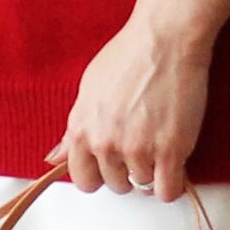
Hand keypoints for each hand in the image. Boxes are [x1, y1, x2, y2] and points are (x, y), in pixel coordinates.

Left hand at [43, 17, 211, 203]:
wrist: (166, 39)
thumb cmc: (129, 57)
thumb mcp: (88, 91)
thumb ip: (73, 132)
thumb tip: (55, 158)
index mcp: (82, 131)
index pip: (83, 180)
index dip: (99, 175)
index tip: (111, 167)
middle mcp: (106, 144)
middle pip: (116, 185)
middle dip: (128, 172)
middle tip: (141, 146)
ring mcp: (138, 150)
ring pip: (143, 185)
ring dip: (153, 170)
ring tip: (159, 140)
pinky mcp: (169, 151)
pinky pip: (167, 191)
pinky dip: (172, 184)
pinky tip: (174, 166)